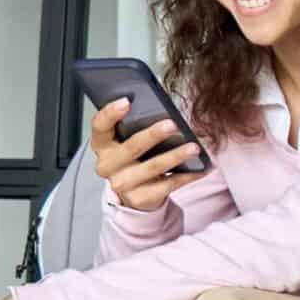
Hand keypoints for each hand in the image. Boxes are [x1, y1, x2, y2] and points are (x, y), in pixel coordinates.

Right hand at [90, 100, 205, 211]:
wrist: (136, 192)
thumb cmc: (136, 158)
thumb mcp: (130, 141)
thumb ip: (137, 126)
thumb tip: (163, 112)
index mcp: (102, 145)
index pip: (99, 126)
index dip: (110, 113)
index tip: (127, 101)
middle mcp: (107, 165)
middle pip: (131, 147)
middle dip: (153, 135)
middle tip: (173, 124)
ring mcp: (122, 184)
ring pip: (152, 167)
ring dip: (176, 156)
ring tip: (194, 147)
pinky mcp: (139, 198)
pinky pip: (167, 185)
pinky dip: (186, 176)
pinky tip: (200, 168)